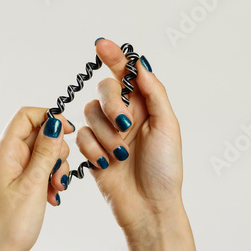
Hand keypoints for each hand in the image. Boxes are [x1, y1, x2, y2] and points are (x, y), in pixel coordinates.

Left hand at [0, 107, 72, 250]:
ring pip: (42, 155)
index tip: (69, 131)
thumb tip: (54, 122)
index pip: (26, 116)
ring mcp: (11, 173)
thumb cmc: (8, 227)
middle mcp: (5, 158)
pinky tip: (52, 197)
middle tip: (58, 173)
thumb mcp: (33, 185)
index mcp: (3, 152)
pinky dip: (49, 181)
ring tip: (55, 190)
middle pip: (38, 135)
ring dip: (55, 168)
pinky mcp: (17, 187)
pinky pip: (39, 172)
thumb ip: (45, 151)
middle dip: (56, 151)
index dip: (50, 118)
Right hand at [77, 39, 204, 250]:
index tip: (101, 44)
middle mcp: (124, 115)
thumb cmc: (164, 169)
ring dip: (105, 134)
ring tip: (121, 154)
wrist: (148, 206)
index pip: (127, 75)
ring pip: (90, 113)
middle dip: (112, 104)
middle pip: (105, 89)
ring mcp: (107, 132)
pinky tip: (107, 163)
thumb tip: (140, 64)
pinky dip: (93, 148)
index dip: (114, 57)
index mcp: (145, 107)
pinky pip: (81, 136)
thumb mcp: (168, 127)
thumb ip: (154, 93)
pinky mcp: (92, 149)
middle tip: (125, 124)